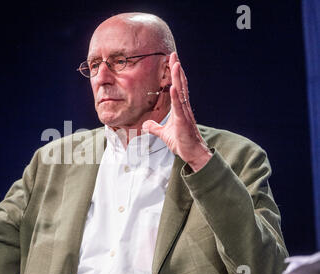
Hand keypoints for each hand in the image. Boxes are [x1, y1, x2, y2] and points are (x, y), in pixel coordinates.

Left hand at [143, 52, 211, 171]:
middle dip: (177, 69)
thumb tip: (145, 125)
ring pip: (181, 92)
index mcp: (180, 108)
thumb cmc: (182, 143)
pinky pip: (179, 107)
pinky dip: (176, 97)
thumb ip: (154, 128)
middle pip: (180, 84)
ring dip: (178, 78)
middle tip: (173, 55)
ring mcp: (185, 114)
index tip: (172, 61)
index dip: (175, 74)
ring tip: (176, 64)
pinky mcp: (184, 122)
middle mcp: (183, 108)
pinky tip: (174, 87)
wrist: (192, 154)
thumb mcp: (163, 134)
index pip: (177, 87)